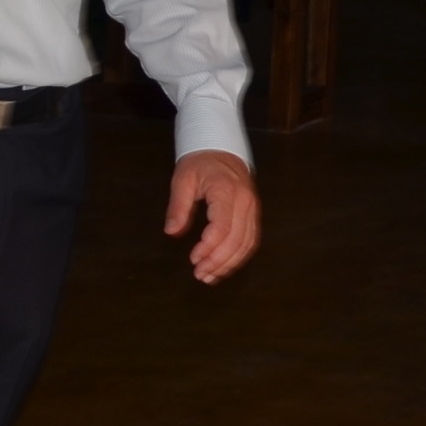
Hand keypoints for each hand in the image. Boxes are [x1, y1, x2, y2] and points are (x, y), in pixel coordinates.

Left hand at [165, 152, 260, 283]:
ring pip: (247, 244)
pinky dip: (238, 257)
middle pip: (237, 240)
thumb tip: (171, 232)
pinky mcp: (254, 214)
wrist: (222, 148)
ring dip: (230, 264)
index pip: (222, 227)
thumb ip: (178, 207)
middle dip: (219, 262)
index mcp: (227, 191)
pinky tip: (222, 267)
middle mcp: (246, 202)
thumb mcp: (182, 180)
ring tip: (210, 277)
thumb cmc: (199, 163)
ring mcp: (253, 208)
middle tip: (200, 275)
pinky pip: (251, 240)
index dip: (209, 247)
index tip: (193, 259)